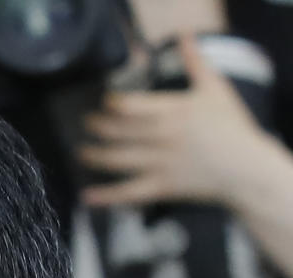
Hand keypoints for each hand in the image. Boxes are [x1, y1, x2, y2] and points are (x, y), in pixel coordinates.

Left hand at [79, 35, 274, 209]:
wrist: (244, 167)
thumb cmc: (231, 126)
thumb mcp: (214, 88)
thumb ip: (194, 61)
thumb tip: (184, 34)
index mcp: (172, 111)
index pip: (131, 106)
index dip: (113, 103)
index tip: (104, 102)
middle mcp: (160, 137)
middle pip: (119, 132)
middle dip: (98, 127)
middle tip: (86, 122)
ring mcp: (158, 164)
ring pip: (118, 160)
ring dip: (94, 156)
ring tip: (80, 152)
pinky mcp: (160, 187)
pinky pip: (127, 193)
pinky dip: (105, 196)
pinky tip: (86, 196)